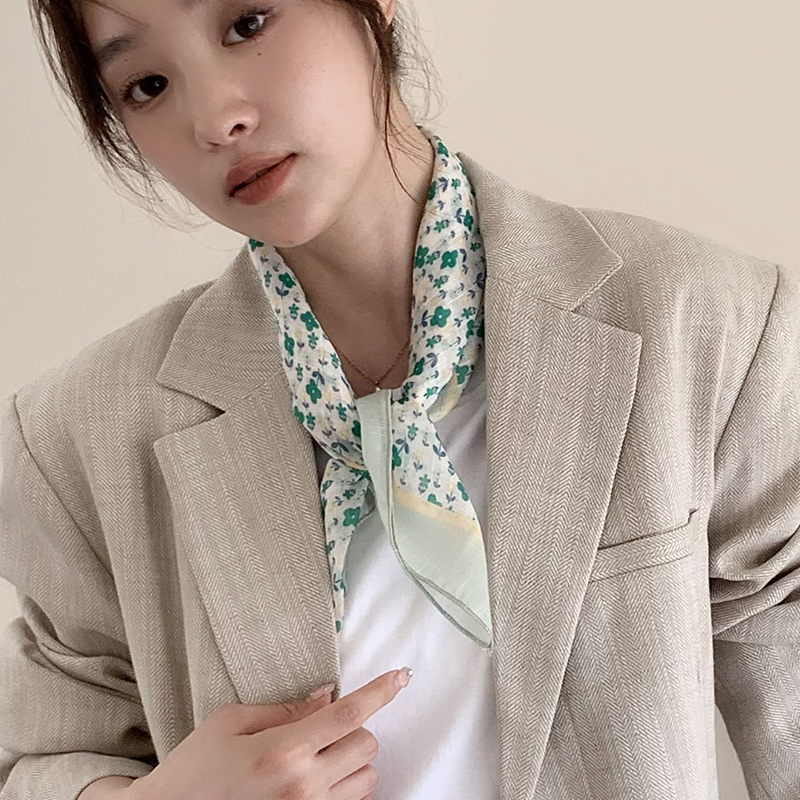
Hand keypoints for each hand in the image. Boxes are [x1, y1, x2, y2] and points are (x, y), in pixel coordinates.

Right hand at [132, 668, 409, 799]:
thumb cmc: (194, 770)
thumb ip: (285, 708)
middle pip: (366, 743)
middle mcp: (303, 786)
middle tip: (321, 726)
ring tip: (315, 758)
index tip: (401, 675)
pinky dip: (344, 786)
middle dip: (353, 727)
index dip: (380, 691)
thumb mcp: (230, 722)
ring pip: (367, 776)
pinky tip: (316, 781)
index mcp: (282, 750)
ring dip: (352, 759)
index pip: (348, 713)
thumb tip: (328, 695)